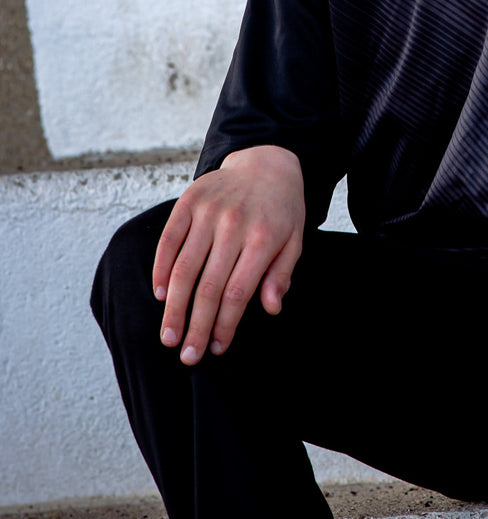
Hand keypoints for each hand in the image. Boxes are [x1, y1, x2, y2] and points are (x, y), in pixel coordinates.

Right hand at [152, 145, 305, 364]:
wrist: (267, 161)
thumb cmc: (282, 210)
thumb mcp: (295, 240)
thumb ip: (281, 274)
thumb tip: (271, 309)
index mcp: (263, 238)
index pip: (238, 292)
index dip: (225, 324)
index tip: (215, 349)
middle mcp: (233, 224)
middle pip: (208, 286)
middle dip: (195, 325)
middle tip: (186, 357)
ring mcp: (208, 211)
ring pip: (184, 268)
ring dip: (174, 307)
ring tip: (169, 336)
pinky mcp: (188, 201)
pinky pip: (169, 240)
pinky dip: (161, 269)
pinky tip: (161, 295)